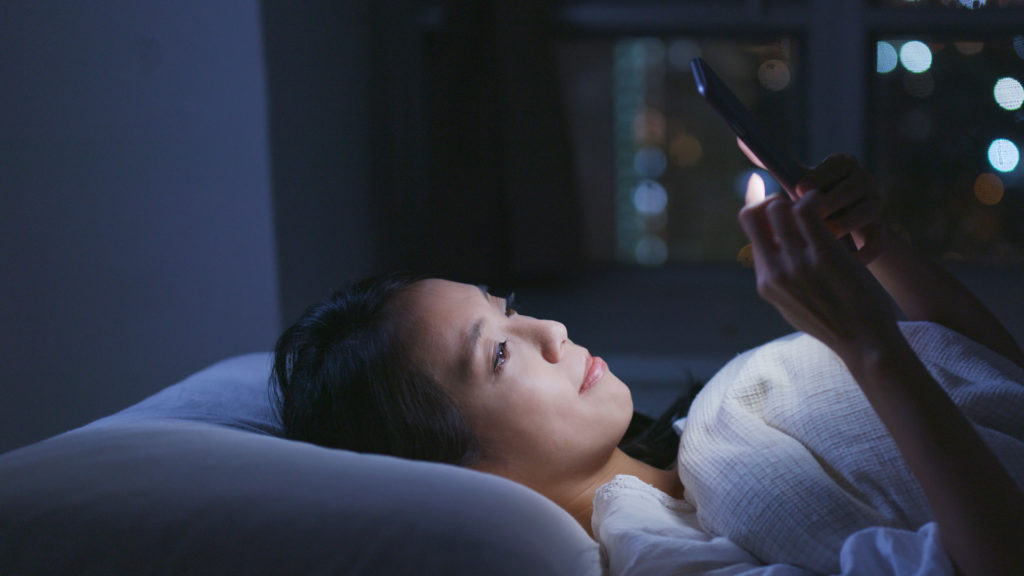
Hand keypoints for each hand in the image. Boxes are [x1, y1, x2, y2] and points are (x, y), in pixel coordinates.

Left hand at [738, 141, 885, 264]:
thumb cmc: (811, 205)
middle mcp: (862, 179)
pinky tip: (844, 259)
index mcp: (841, 164)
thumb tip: (742, 140)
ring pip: (863, 213)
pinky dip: (862, 252)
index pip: (833, 164)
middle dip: (825, 205)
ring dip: (840, 227)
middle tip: (807, 220)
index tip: (797, 190)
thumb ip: (774, 167)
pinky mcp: (882, 230)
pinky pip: (876, 241)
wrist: (841, 238)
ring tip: (821, 239)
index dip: (815, 178)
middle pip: (850, 188)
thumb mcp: (795, 186)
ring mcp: (875, 203)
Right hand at [738, 191, 901, 356]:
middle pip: (756, 213)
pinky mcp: (823, 256)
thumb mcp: (795, 305)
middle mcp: (775, 272)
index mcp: (766, 282)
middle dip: (775, 200)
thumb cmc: (836, 321)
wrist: (865, 342)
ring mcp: (797, 264)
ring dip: (797, 200)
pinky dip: (814, 200)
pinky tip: (827, 206)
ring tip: (817, 207)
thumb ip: (780, 276)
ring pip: (780, 208)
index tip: (760, 185)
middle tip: (798, 205)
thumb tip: (771, 247)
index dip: (752, 201)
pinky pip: (807, 210)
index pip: (747, 228)